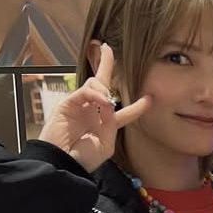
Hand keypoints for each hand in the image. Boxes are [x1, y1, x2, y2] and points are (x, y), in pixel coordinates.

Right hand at [39, 43, 150, 172]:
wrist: (62, 164)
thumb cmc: (83, 159)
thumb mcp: (106, 145)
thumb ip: (112, 123)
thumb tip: (109, 102)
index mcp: (104, 124)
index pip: (124, 111)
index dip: (137, 106)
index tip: (150, 99)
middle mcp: (92, 111)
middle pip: (102, 83)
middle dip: (105, 64)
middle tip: (107, 48)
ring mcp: (79, 105)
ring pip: (95, 84)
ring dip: (105, 89)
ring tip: (107, 103)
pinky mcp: (68, 103)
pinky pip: (85, 90)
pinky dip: (95, 93)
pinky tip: (102, 101)